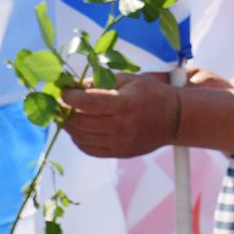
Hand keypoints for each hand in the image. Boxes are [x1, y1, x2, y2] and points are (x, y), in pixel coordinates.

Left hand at [62, 72, 177, 156]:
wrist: (175, 120)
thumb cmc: (152, 94)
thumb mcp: (130, 80)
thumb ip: (102, 81)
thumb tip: (75, 85)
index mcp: (126, 104)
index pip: (90, 103)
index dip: (70, 97)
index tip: (63, 91)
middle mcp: (122, 126)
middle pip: (81, 122)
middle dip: (64, 112)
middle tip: (58, 104)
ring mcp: (120, 143)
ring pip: (81, 137)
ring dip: (68, 126)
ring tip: (65, 115)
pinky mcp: (119, 153)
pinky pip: (88, 149)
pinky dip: (78, 139)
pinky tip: (77, 129)